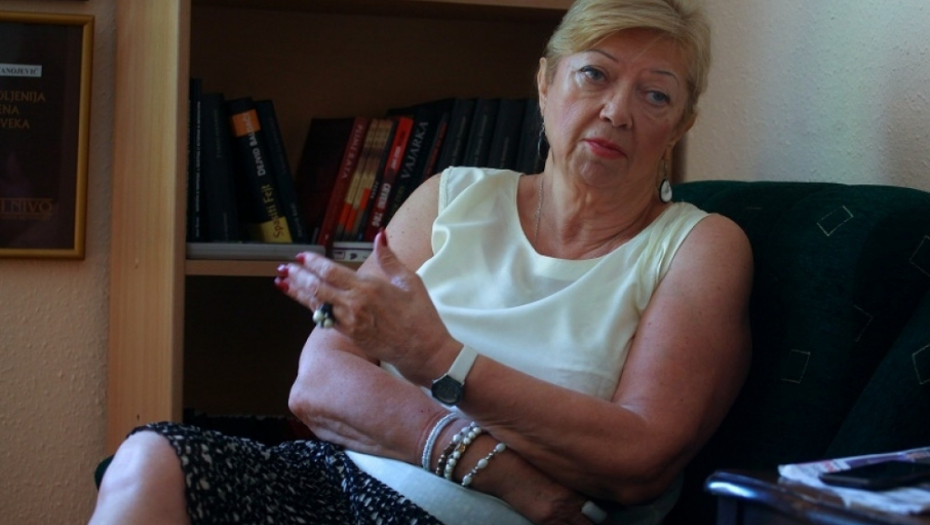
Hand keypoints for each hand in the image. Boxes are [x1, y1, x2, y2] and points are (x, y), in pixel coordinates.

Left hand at [275, 230, 456, 382]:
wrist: (424, 351)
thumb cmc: (421, 316)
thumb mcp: (410, 281)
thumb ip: (390, 259)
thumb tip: (380, 236)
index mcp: (369, 287)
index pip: (332, 272)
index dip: (314, 263)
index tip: (302, 256)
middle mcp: (355, 304)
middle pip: (318, 287)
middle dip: (298, 276)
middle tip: (284, 267)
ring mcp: (350, 322)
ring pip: (316, 304)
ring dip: (297, 292)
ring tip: (282, 281)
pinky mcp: (350, 335)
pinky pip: (324, 319)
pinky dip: (310, 308)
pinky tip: (302, 301)